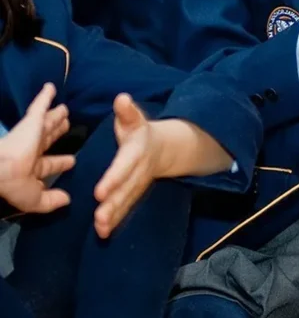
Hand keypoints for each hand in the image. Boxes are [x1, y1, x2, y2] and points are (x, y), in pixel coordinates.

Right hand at [0, 83, 74, 212]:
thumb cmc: (14, 184)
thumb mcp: (33, 199)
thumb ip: (50, 201)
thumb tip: (67, 200)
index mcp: (32, 168)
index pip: (49, 164)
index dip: (61, 163)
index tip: (72, 161)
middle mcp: (31, 149)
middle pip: (48, 138)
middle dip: (57, 132)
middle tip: (67, 125)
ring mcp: (31, 134)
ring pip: (47, 122)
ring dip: (55, 115)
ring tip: (65, 109)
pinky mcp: (31, 121)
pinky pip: (40, 105)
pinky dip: (45, 96)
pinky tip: (51, 87)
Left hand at [94, 95, 230, 238]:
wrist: (165, 148)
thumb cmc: (140, 131)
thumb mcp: (135, 119)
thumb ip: (127, 111)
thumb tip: (121, 98)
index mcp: (136, 151)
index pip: (124, 166)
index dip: (113, 179)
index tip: (100, 192)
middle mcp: (139, 171)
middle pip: (126, 189)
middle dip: (113, 204)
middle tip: (99, 218)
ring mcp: (138, 184)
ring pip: (126, 201)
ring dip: (114, 216)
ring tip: (101, 229)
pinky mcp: (134, 193)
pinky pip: (126, 207)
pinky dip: (116, 221)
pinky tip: (103, 233)